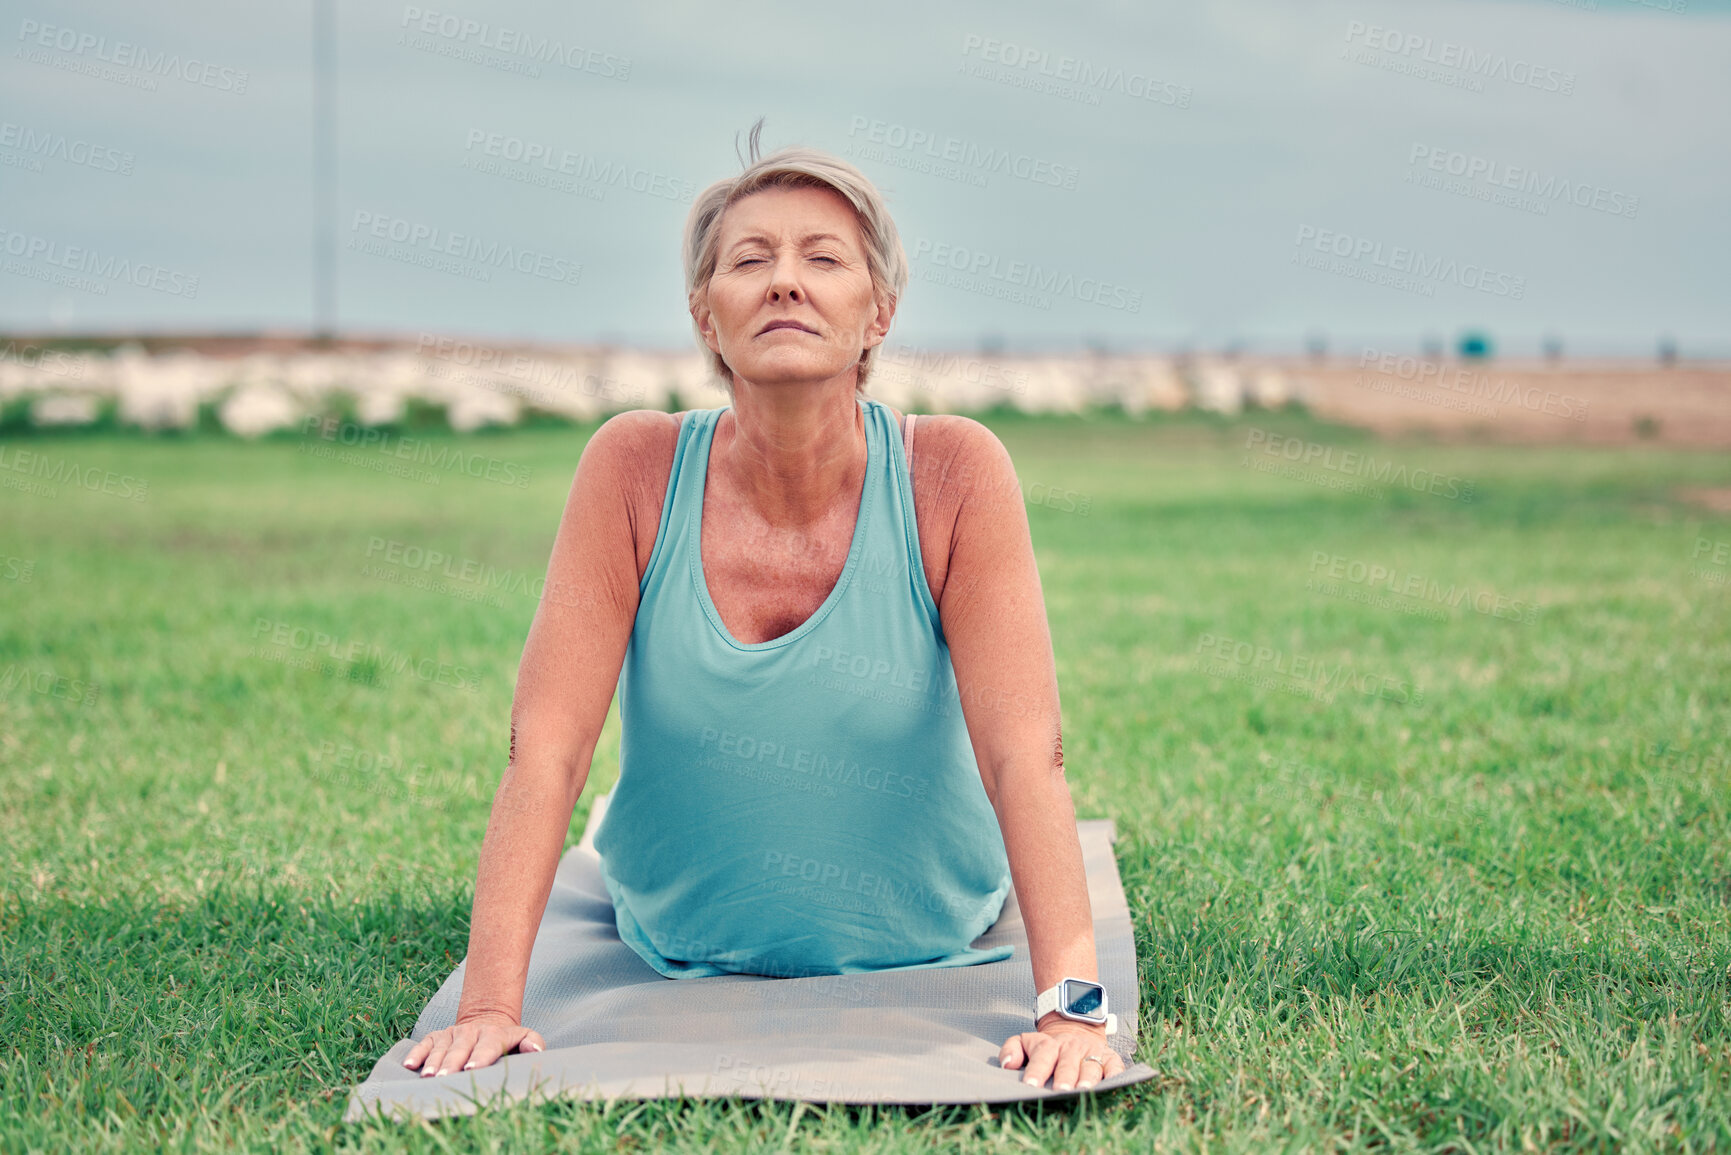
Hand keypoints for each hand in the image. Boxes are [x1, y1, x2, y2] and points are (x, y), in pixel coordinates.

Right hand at [401, 1012, 546, 1078]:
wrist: (488, 1018)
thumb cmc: (507, 1039)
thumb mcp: (524, 1036)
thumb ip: (533, 1042)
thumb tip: (536, 1050)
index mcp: (493, 1034)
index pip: (488, 1045)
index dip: (480, 1057)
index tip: (472, 1068)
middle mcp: (471, 1032)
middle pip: (461, 1049)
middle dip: (452, 1063)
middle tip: (444, 1077)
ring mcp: (453, 1033)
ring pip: (442, 1048)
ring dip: (434, 1061)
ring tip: (428, 1076)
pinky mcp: (438, 1035)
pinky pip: (425, 1043)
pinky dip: (417, 1052)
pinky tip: (410, 1065)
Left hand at [999, 1013, 1125, 1091]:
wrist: (1076, 1028)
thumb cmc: (1047, 1046)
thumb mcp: (1025, 1041)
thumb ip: (1012, 1049)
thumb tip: (1007, 1065)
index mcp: (1049, 1045)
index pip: (1042, 1055)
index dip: (1036, 1069)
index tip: (1030, 1084)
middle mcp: (1072, 1048)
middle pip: (1067, 1062)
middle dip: (1064, 1076)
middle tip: (1060, 1091)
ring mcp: (1092, 1052)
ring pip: (1091, 1065)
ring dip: (1088, 1077)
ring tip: (1084, 1090)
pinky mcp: (1110, 1057)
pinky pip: (1115, 1065)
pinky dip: (1116, 1073)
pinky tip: (1114, 1083)